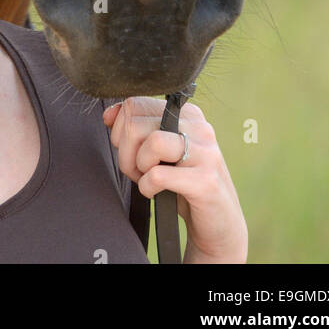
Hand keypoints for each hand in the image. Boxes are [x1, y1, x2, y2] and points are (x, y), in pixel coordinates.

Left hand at [102, 97, 247, 262]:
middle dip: (125, 153)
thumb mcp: (160, 151)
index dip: (120, 131)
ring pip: (151, 143)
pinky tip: (156, 192)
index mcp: (187, 114)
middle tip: (136, 171)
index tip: (131, 151)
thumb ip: (137, 128)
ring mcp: (205, 153)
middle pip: (136, 124)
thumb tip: (108, 114)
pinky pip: (157, 175)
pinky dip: (147, 187)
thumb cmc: (183, 185)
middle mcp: (199, 128)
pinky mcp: (205, 181)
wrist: (219, 224)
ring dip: (138, 168)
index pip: (135, 104)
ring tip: (147, 179)